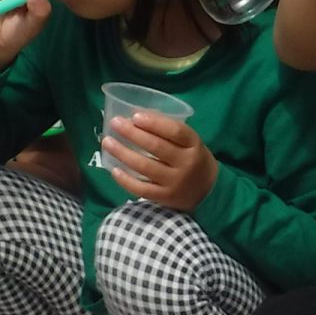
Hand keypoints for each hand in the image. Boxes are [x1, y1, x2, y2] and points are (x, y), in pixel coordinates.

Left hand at [102, 113, 217, 209]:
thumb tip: (136, 116)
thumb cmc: (192, 158)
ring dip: (123, 153)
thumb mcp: (189, 142)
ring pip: (145, 166)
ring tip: (108, 142)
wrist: (207, 190)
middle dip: (132, 133)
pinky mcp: (165, 198)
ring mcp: (175, 182)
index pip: (175, 131)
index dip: (154, 123)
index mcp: (194, 145)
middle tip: (115, 123)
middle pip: (156, 146)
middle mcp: (186, 163)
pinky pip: (142, 189)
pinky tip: (114, 169)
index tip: (135, 116)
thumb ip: (168, 131)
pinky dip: (126, 180)